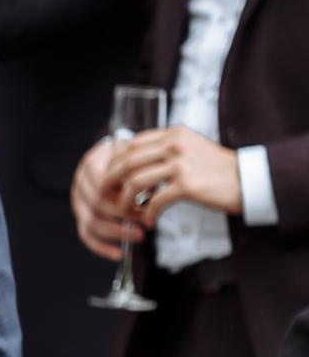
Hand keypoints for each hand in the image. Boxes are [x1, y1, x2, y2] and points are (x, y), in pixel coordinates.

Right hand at [71, 138, 142, 261]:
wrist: (118, 157)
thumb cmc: (132, 158)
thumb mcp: (136, 156)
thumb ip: (137, 169)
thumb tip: (149, 188)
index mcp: (91, 164)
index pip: (102, 186)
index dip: (124, 198)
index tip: (147, 205)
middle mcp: (80, 183)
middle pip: (96, 205)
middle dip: (123, 217)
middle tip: (147, 223)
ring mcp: (78, 201)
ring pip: (90, 222)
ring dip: (116, 232)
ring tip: (139, 236)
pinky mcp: (81, 215)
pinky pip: (86, 235)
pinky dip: (102, 247)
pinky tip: (119, 254)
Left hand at [101, 125, 242, 222]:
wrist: (250, 180)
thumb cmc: (219, 170)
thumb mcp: (190, 149)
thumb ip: (165, 150)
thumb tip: (133, 164)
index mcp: (172, 134)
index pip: (130, 145)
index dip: (115, 162)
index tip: (110, 177)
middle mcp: (174, 145)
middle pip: (127, 162)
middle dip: (111, 181)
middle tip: (107, 195)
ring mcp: (180, 164)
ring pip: (136, 182)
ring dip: (126, 201)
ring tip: (126, 212)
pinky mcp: (187, 184)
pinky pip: (155, 201)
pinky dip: (149, 213)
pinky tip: (150, 221)